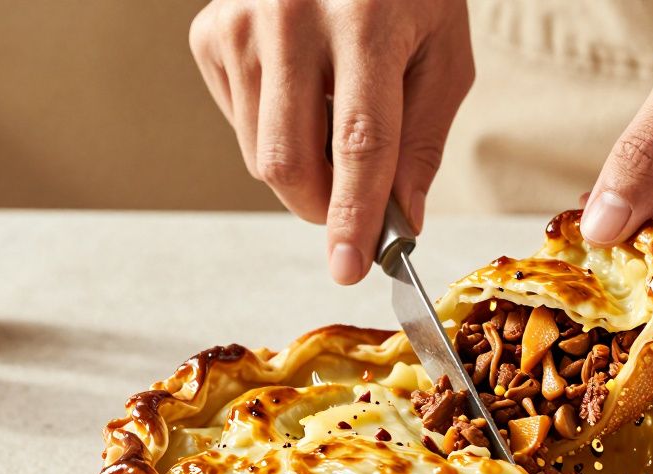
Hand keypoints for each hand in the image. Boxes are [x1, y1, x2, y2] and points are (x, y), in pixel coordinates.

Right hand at [189, 0, 473, 283]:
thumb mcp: (442, 56)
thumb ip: (421, 144)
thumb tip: (399, 224)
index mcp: (366, 19)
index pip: (358, 144)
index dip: (353, 216)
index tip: (349, 270)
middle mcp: (291, 16)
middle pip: (289, 162)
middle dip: (323, 208)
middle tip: (353, 212)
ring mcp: (239, 22)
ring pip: (260, 155)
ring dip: (302, 172)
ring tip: (334, 121)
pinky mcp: (209, 33)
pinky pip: (239, 125)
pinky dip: (275, 131)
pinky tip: (301, 89)